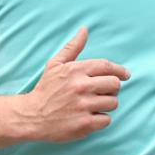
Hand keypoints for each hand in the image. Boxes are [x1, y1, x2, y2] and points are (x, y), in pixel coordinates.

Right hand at [20, 27, 130, 142]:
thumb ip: (72, 48)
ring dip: (107, 105)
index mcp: (75, 71)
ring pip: (113, 103)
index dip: (120, 71)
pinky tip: (89, 117)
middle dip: (112, 89)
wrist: (30, 117)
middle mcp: (80, 87)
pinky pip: (106, 120)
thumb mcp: (55, 65)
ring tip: (94, 106)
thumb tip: (84, 30)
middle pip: (114, 85)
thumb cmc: (45, 90)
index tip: (125, 75)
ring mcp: (83, 106)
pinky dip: (100, 120)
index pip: (107, 66)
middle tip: (103, 93)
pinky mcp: (84, 124)